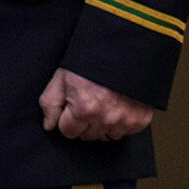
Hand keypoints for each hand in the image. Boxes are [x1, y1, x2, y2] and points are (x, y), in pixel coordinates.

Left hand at [39, 67, 153, 140]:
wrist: (123, 52)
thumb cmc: (91, 62)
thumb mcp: (62, 77)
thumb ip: (50, 103)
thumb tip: (48, 125)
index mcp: (85, 108)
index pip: (68, 132)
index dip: (66, 119)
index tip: (71, 107)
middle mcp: (106, 118)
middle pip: (87, 136)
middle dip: (83, 123)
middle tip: (86, 102)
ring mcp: (125, 121)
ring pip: (106, 136)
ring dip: (102, 125)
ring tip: (101, 103)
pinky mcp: (140, 121)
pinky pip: (124, 133)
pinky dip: (119, 123)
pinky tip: (115, 106)